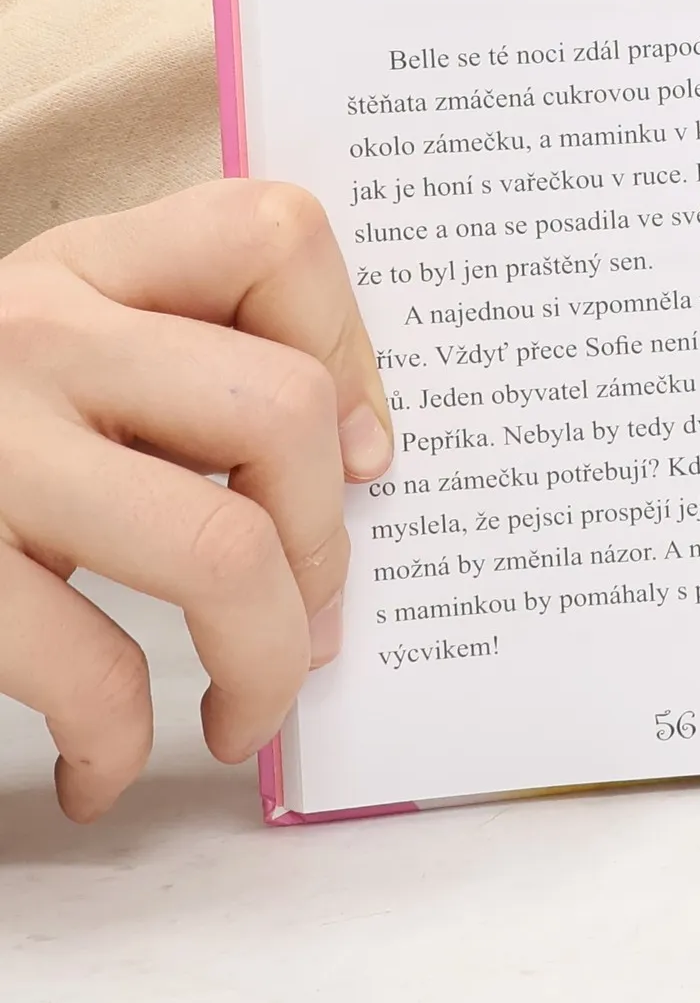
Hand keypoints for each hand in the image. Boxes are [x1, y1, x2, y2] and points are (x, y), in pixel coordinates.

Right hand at [0, 182, 390, 820]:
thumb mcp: (61, 350)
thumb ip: (182, 366)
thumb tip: (361, 461)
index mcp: (83, 266)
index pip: (272, 236)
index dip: (353, 349)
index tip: (363, 456)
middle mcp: (32, 332)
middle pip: (282, 410)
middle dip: (329, 541)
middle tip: (310, 618)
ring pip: (222, 546)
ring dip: (264, 659)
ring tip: (248, 710)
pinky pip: (88, 668)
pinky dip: (119, 743)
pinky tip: (103, 766)